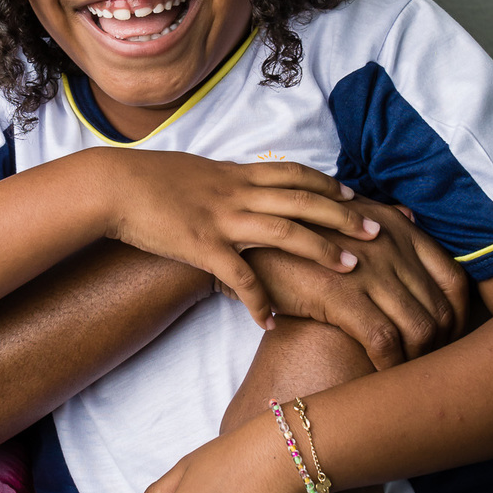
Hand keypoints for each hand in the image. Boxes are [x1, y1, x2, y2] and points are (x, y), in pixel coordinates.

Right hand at [92, 151, 379, 330]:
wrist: (112, 185)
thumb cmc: (148, 180)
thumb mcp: (194, 172)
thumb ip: (223, 182)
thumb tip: (241, 186)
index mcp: (236, 174)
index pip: (295, 174)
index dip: (328, 184)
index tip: (356, 194)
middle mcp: (237, 192)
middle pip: (304, 200)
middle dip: (344, 215)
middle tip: (380, 231)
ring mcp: (222, 219)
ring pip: (285, 231)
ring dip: (322, 251)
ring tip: (351, 271)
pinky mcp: (202, 246)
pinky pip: (240, 276)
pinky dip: (259, 299)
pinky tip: (272, 320)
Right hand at [234, 202, 468, 370]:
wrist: (250, 249)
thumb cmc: (302, 241)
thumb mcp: (346, 218)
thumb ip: (383, 221)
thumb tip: (414, 220)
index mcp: (398, 228)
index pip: (454, 280)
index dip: (461, 320)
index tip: (451, 345)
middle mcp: (390, 244)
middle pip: (440, 310)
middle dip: (441, 350)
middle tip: (429, 372)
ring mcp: (367, 268)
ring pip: (419, 328)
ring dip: (418, 362)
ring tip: (407, 380)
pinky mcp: (340, 293)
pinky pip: (384, 339)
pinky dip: (391, 365)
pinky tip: (382, 376)